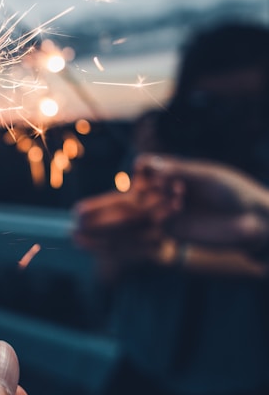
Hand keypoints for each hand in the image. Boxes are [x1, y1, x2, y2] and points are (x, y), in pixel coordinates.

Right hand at [133, 154, 268, 253]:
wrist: (253, 222)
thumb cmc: (233, 192)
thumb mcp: (205, 176)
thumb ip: (177, 171)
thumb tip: (145, 164)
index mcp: (176, 172)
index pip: (148, 165)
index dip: (143, 165)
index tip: (144, 165)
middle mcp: (169, 190)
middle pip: (142, 183)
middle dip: (147, 181)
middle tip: (163, 180)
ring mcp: (170, 210)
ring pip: (145, 202)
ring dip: (155, 195)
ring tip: (179, 192)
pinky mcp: (175, 230)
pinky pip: (157, 220)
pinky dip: (162, 212)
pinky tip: (178, 207)